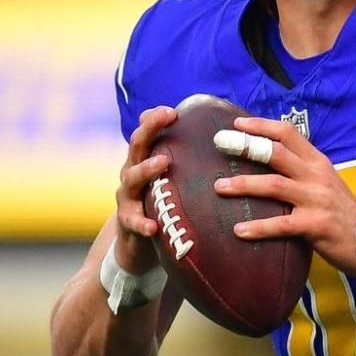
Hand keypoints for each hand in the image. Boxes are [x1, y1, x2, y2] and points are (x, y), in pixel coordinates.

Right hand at [114, 106, 177, 273]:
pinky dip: (142, 223)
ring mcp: (127, 197)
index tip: (173, 109)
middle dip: (149, 129)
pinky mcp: (127, 222)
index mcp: (146, 161)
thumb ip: (190, 164)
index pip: (148, 134)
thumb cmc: (163, 206)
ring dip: (146, 168)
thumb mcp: (174, 182)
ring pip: (132, 178)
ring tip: (162, 162)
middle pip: (137, 146)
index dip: (155, 119)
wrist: (138, 246)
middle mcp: (133, 173)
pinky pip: (132, 221)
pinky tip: (152, 227)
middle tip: (166, 117)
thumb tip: (228, 143)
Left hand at [212, 117, 355, 279]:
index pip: (288, 134)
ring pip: (274, 185)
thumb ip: (302, 171)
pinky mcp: (316, 225)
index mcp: (318, 162)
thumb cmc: (343, 213)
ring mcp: (317, 200)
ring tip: (219, 188)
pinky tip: (239, 231)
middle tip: (220, 143)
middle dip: (245, 146)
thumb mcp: (326, 183)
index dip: (261, 126)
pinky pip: (281, 224)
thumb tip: (267, 163)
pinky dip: (258, 227)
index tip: (236, 123)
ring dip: (244, 185)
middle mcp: (316, 176)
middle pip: (276, 153)